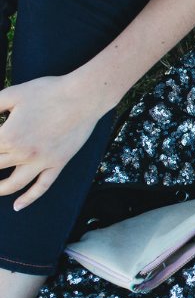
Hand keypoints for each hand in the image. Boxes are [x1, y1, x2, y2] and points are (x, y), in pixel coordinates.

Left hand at [0, 74, 107, 209]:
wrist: (84, 96)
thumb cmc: (48, 91)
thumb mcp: (12, 94)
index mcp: (8, 135)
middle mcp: (22, 153)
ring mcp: (42, 161)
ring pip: (13, 184)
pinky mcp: (57, 163)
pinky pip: (42, 186)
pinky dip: (28, 198)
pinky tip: (17, 206)